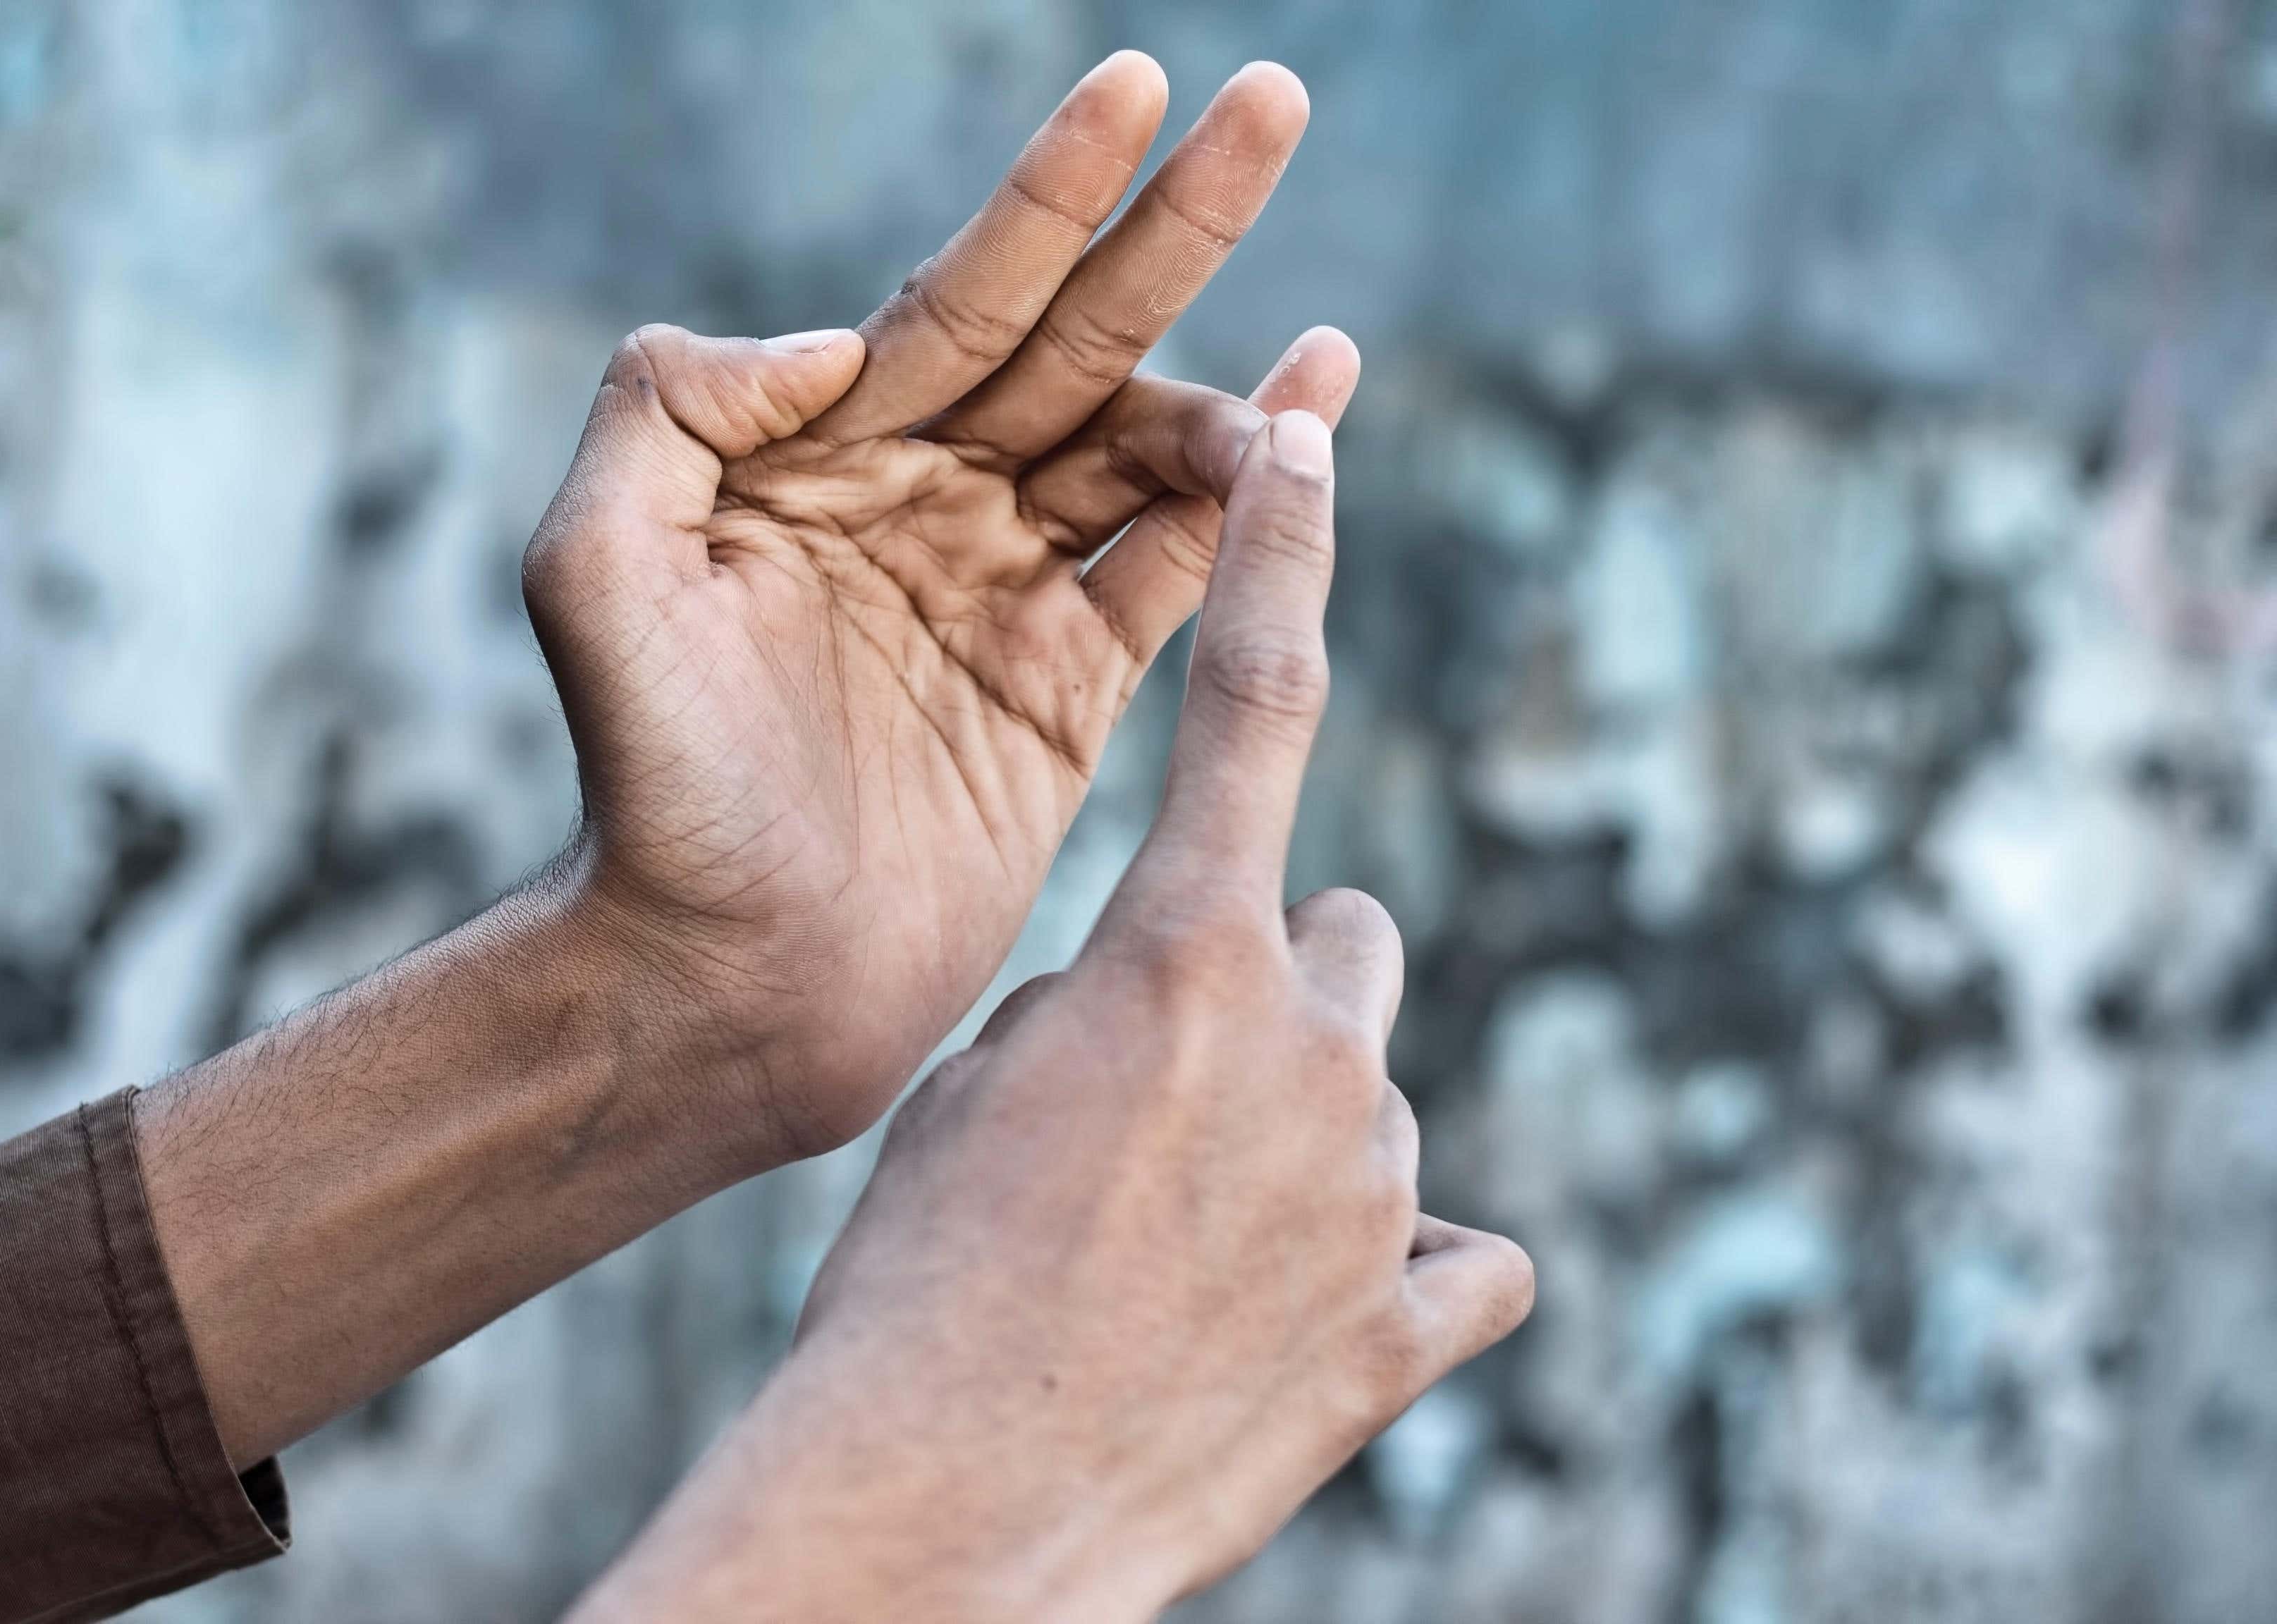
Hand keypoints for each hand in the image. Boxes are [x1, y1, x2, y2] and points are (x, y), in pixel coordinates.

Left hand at [519, 52, 1358, 1161]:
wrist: (716, 979)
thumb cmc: (642, 785)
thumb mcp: (594, 566)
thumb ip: (672, 408)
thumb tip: (843, 334)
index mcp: (818, 458)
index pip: (956, 295)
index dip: (1049, 192)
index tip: (1137, 85)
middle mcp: (919, 504)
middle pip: (1073, 339)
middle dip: (1173, 226)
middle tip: (1275, 101)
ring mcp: (1000, 594)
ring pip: (1140, 450)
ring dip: (1232, 387)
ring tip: (1318, 343)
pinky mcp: (1064, 695)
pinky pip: (1173, 575)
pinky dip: (1250, 508)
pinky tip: (1312, 429)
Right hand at [575, 414, 1535, 1621]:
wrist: (935, 1506)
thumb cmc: (916, 1282)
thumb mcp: (981, 1097)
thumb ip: (1107, 1013)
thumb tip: (1176, 1013)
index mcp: (1178, 959)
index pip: (1253, 701)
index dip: (1281, 553)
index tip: (1308, 439)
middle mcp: (1315, 1044)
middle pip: (1346, 940)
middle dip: (1281, 989)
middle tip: (1177, 1099)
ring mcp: (1377, 1183)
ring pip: (1374, 1096)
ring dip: (1306, 1142)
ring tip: (1182, 1258)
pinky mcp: (1413, 1320)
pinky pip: (1465, 1258)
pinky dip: (1402, 1275)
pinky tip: (1304, 1328)